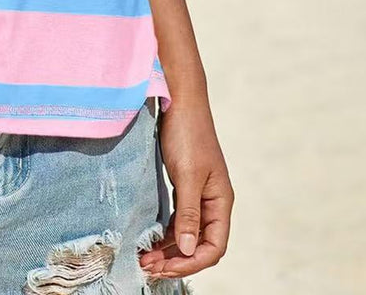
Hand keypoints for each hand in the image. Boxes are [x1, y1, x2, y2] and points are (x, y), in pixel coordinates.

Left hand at [139, 99, 233, 282]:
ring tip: (144, 257)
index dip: (191, 262)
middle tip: (147, 266)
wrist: (179, 100)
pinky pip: (178, 218)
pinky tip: (150, 237)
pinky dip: (166, 231)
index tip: (164, 267)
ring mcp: (198, 193)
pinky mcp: (184, 184)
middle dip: (176, 259)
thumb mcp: (187, 175)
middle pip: (200, 244)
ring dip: (169, 248)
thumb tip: (190, 250)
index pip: (214, 247)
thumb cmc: (187, 134)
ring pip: (187, 233)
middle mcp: (212, 201)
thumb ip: (189, 214)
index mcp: (221, 201)